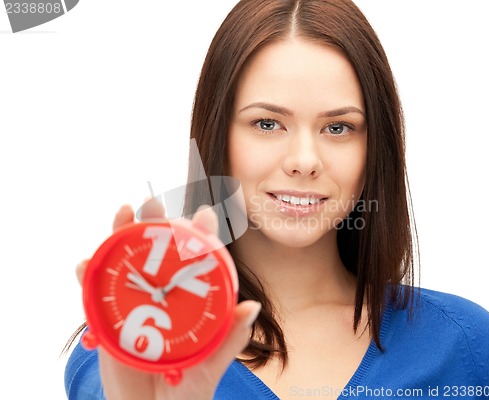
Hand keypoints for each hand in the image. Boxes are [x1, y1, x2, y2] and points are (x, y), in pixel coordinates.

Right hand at [76, 199, 259, 399]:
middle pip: (157, 251)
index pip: (197, 260)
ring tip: (124, 213)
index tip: (205, 214)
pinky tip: (86, 263)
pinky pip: (93, 291)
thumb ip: (230, 337)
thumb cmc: (186, 389)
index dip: (201, 234)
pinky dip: (87, 274)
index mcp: (189, 300)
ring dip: (120, 234)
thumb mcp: (210, 363)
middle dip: (155, 222)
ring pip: (124, 261)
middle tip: (155, 203)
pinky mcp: (106, 317)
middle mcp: (161, 294)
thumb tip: (251, 306)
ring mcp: (132, 302)